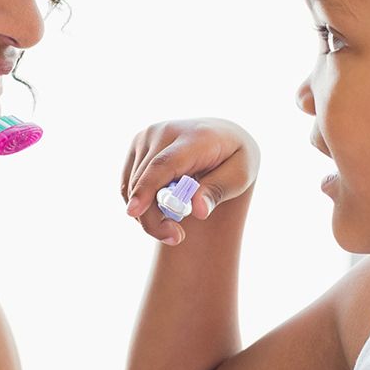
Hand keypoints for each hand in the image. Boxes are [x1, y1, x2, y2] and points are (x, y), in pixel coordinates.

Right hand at [119, 118, 258, 244]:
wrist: (223, 135)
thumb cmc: (234, 159)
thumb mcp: (240, 176)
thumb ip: (218, 191)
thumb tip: (198, 211)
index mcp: (195, 137)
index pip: (164, 165)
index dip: (147, 189)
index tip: (134, 212)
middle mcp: (165, 131)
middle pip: (145, 181)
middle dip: (153, 218)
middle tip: (176, 237)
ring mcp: (148, 136)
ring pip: (133, 185)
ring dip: (147, 213)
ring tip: (174, 224)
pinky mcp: (138, 143)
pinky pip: (128, 182)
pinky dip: (140, 201)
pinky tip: (162, 208)